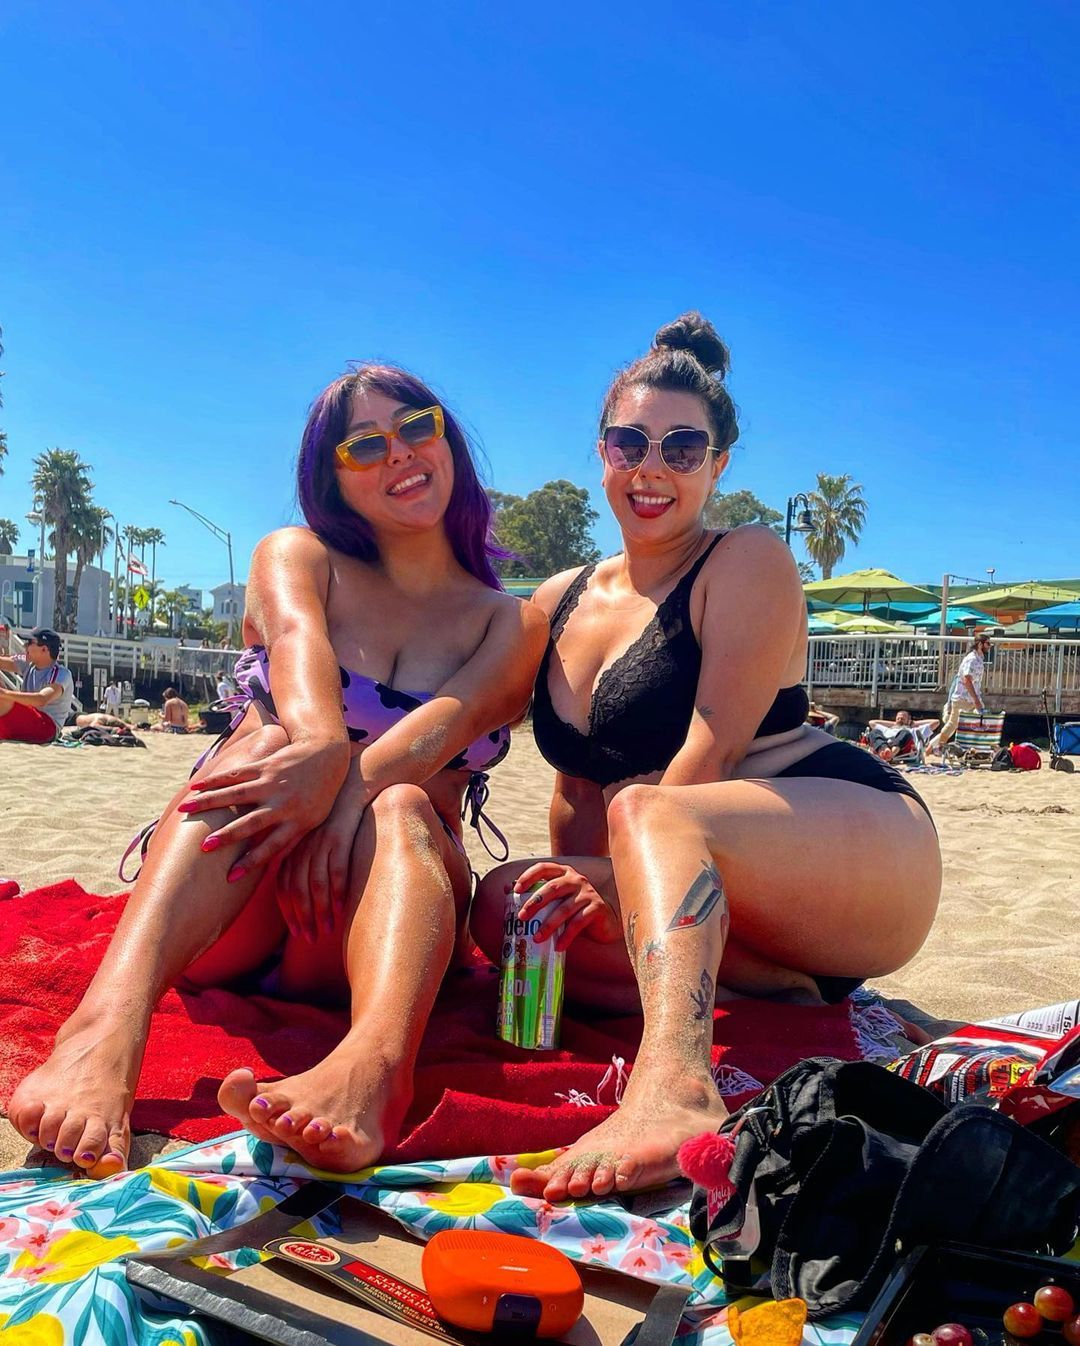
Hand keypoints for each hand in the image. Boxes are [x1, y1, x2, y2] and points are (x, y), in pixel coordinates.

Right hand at [179, 735, 349, 874]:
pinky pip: (237, 774)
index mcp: (297, 822)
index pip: (272, 847)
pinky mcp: (265, 765)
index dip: (251, 862)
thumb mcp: (312, 821)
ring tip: (185, 812)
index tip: (230, 877)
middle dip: (228, 836)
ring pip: (237, 794)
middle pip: (252, 822)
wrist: (328, 755)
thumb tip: (272, 868)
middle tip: (204, 848)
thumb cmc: (319, 795)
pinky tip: (195, 788)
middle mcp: (284, 803)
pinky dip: (215, 781)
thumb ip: (291, 841)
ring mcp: (273, 783)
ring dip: (210, 803)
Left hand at [275, 771, 369, 940]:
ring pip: (315, 884)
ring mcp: (319, 841)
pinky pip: (337, 870)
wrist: (354, 783)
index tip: (295, 934)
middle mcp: (301, 844)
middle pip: (295, 888)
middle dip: (300, 917)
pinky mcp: (339, 837)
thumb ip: (305, 860)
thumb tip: (302, 894)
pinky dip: (338, 893)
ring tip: (324, 932)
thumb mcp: (314, 834)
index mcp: (291, 845)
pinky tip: (342, 911)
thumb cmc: (335, 815)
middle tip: (308, 940)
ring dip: (319, 912)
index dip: (287, 912)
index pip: (282, 885)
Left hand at [514, 862, 622, 951]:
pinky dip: (566, 936)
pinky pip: (578, 923)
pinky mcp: (597, 908)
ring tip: (537, 938)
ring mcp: (588, 893)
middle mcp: (576, 879)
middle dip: (535, 903)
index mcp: (564, 873)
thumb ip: (537, 893)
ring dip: (549, 925)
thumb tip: (507, 888)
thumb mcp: (556, 900)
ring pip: (564, 908)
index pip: (544, 868)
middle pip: (552, 888)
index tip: (516, 889)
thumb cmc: (575, 909)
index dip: (529, 876)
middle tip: (522, 917)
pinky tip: (558, 946)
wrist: (604, 922)